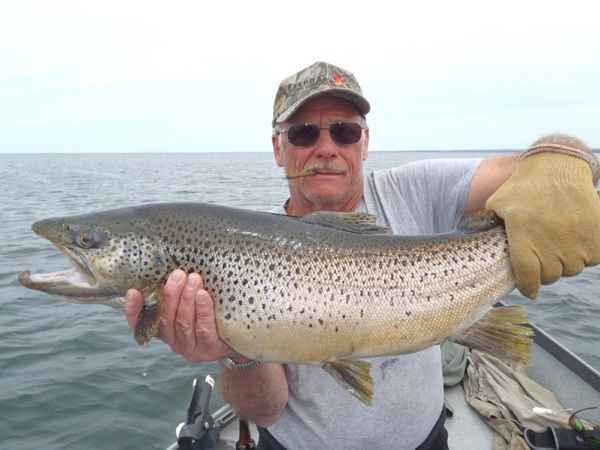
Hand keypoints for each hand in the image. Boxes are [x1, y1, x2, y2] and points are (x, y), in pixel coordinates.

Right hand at [124, 270, 240, 361]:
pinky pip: (203, 329)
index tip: (133, 292)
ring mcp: (190, 348)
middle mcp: (173, 341)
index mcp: (164, 330)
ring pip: (183, 323)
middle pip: (166, 319)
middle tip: (177, 274)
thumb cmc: (211, 315)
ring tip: (193, 279)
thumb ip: (178, 293)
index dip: (133, 310)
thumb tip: (174, 267)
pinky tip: (203, 295)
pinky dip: (202, 311)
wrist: (238, 338)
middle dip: (170, 295)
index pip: (140, 324)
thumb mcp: (191, 304)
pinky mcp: (208, 349)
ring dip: (186, 299)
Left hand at [486, 136, 599, 298]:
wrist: (559, 167)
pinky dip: (585, 252)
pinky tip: (573, 235)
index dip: (528, 286)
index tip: (529, 287)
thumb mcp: (497, 204)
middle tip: (541, 250)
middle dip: (544, 269)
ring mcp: (577, 244)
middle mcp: (551, 245)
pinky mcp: (598, 241)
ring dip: (564, 259)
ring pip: (571, 268)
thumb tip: (472, 242)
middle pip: (550, 276)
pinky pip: (591, 259)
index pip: (528, 278)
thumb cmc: (524, 186)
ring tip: (556, 238)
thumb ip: (486, 225)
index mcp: (524, 238)